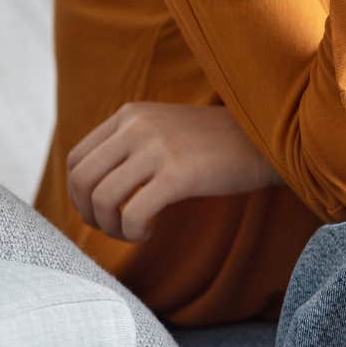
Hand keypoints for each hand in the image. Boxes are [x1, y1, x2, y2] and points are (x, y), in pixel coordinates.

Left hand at [65, 103, 279, 241]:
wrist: (268, 140)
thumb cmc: (217, 145)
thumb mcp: (164, 130)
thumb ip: (129, 146)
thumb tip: (90, 188)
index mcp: (131, 114)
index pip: (77, 159)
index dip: (79, 195)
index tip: (100, 212)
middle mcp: (138, 126)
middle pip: (82, 180)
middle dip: (88, 214)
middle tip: (113, 228)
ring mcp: (157, 148)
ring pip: (102, 199)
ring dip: (111, 228)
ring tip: (134, 232)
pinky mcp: (178, 173)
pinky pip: (132, 214)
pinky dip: (133, 233)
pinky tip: (150, 232)